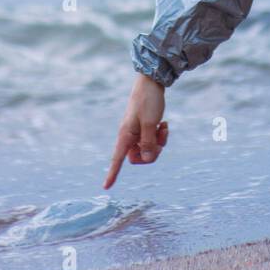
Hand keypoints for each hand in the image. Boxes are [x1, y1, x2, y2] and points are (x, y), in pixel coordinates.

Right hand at [103, 73, 167, 188]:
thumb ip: (149, 142)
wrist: (151, 82)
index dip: (112, 173)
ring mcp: (136, 132)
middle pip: (138, 158)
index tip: (106, 187)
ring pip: (147, 149)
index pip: (117, 159)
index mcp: (126, 135)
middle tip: (160, 139)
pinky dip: (159, 135)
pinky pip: (152, 140)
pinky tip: (164, 124)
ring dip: (158, 142)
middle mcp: (129, 136)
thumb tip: (147, 159)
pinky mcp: (144, 128)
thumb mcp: (151, 123)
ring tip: (163, 128)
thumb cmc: (149, 101)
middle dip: (152, 152)